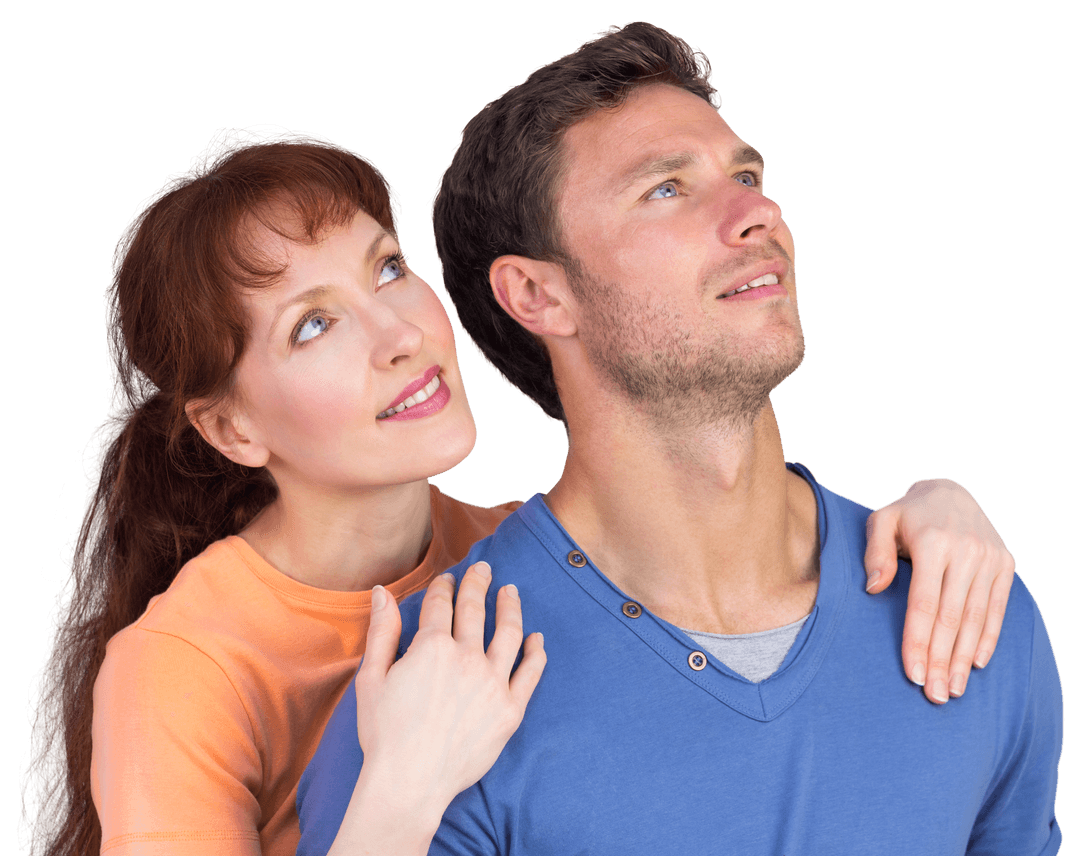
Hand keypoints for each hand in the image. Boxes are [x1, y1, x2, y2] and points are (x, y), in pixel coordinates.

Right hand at [354, 562, 545, 815]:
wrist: (409, 783)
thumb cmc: (384, 733)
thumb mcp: (371, 677)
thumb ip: (382, 631)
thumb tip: (382, 592)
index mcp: (431, 646)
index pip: (441, 604)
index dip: (444, 586)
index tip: (448, 579)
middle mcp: (467, 657)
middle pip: (475, 610)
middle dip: (478, 584)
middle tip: (484, 568)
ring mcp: (493, 683)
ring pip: (509, 633)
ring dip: (510, 607)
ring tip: (511, 592)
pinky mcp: (510, 710)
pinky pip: (530, 673)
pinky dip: (536, 653)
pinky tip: (537, 639)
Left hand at [864, 478, 1014, 704]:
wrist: (949, 491)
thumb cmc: (907, 515)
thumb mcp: (881, 521)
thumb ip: (875, 553)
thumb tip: (874, 589)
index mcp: (933, 542)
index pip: (924, 603)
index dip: (918, 641)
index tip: (914, 674)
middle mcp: (966, 550)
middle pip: (952, 618)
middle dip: (943, 660)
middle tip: (935, 696)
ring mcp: (989, 557)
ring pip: (977, 618)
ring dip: (966, 658)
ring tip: (955, 689)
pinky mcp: (1005, 563)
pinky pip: (998, 608)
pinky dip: (989, 637)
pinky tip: (977, 664)